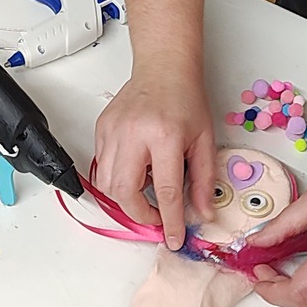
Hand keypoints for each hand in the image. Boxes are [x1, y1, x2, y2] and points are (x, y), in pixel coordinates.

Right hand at [93, 65, 215, 249]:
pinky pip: (102, 166)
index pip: (165, 192)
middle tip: (156, 217)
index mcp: (164, 136)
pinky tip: (135, 169)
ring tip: (146, 190)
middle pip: (124, 193)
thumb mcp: (205, 139)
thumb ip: (204, 179)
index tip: (173, 238)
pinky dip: (117, 178)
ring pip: (107, 184)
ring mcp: (113, 131)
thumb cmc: (185, 99)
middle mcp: (134, 134)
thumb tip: (202, 211)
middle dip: (139, 215)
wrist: (163, 68)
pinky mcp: (101, 129)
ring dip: (126, 198)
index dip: (170, 221)